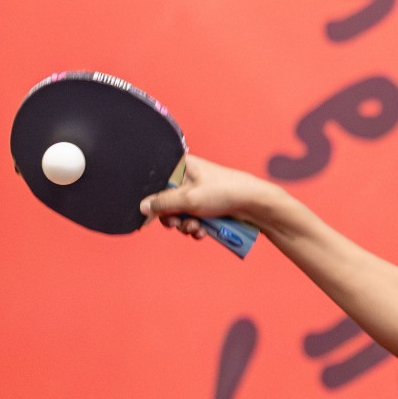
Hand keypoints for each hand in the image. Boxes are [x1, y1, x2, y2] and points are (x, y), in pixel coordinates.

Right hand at [140, 155, 273, 239]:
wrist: (255, 205)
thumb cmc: (225, 192)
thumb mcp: (188, 198)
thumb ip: (162, 204)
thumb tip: (143, 208)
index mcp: (182, 166)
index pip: (157, 182)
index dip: (153, 200)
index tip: (151, 214)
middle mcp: (189, 178)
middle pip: (167, 201)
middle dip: (172, 217)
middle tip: (177, 223)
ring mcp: (200, 194)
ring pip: (181, 214)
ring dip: (186, 225)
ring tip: (195, 228)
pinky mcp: (209, 208)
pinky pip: (194, 220)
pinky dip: (196, 228)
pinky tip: (203, 232)